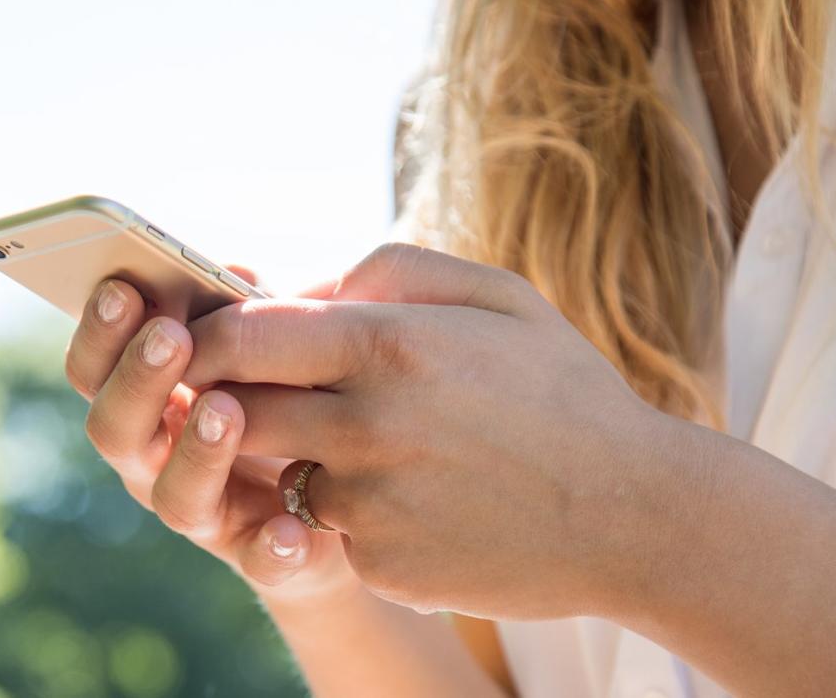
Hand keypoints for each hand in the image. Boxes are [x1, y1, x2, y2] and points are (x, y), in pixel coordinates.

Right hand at [63, 269, 359, 602]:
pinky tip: (290, 528)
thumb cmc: (288, 400)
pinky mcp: (264, 557)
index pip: (96, 367)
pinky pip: (261, 561)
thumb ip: (247, 312)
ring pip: (176, 496)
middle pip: (115, 429)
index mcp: (147, 401)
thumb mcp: (267, 348)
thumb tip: (234, 272)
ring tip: (225, 410)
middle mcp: (157, 462)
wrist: (345, 498)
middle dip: (138, 379)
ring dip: (197, 451)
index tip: (119, 287)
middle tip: (170, 336)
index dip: (98, 331)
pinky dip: (272, 547)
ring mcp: (207, 514)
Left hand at [183, 244, 669, 618]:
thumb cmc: (565, 392)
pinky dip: (355, 512)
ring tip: (385, 448)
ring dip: (304, 457)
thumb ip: (390, 270)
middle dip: (234, 399)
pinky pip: (332, 528)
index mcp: (388, 345)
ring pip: (280, 472)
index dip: (209, 337)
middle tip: (265, 391)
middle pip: (237, 409)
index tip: (205, 341)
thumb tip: (304, 290)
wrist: (630, 514)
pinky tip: (423, 501)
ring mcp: (369, 505)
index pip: (242, 335)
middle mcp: (365, 427)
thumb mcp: (497, 296)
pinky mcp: (379, 565)